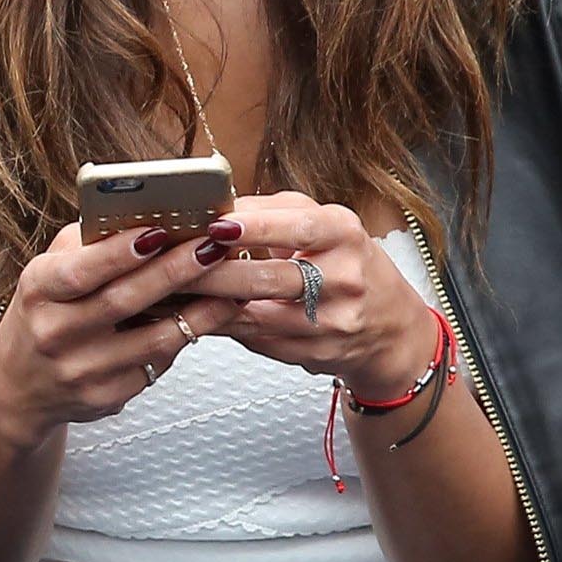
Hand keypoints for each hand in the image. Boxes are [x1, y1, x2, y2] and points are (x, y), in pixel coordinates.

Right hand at [0, 221, 251, 449]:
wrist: (19, 385)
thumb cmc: (44, 312)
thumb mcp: (48, 272)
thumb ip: (89, 245)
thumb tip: (145, 217)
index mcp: (38, 291)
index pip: (81, 270)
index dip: (121, 252)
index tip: (159, 231)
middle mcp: (55, 333)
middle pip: (124, 301)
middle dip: (175, 271)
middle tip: (213, 247)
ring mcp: (80, 371)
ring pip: (152, 340)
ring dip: (199, 312)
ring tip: (229, 286)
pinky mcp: (105, 397)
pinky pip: (156, 365)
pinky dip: (185, 339)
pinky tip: (206, 319)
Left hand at [184, 193, 440, 398]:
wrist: (389, 326)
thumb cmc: (347, 263)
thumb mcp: (324, 225)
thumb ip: (273, 212)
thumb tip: (215, 207)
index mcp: (344, 234)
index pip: (298, 227)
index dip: (253, 227)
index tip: (214, 223)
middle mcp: (343, 279)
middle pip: (269, 277)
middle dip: (213, 270)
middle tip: (172, 260)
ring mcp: (330, 323)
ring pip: (255, 315)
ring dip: (208, 303)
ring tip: (172, 287)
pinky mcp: (313, 354)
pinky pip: (256, 340)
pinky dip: (222, 325)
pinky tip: (195, 313)